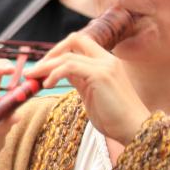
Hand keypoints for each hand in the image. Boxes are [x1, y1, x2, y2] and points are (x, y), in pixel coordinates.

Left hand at [30, 32, 150, 145]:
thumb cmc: (115, 118)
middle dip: (51, 53)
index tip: (45, 66)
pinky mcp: (100, 75)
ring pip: (68, 55)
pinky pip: (69, 66)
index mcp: (106, 62)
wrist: (135, 130)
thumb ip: (79, 80)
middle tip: (34, 71)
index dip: (60, 50)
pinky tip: (48, 84)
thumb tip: (61, 73)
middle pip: (74, 40)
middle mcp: (107, 59)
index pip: (81, 43)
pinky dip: (54, 73)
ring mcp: (105, 65)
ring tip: (34, 78)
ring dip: (46, 66)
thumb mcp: (91, 95)